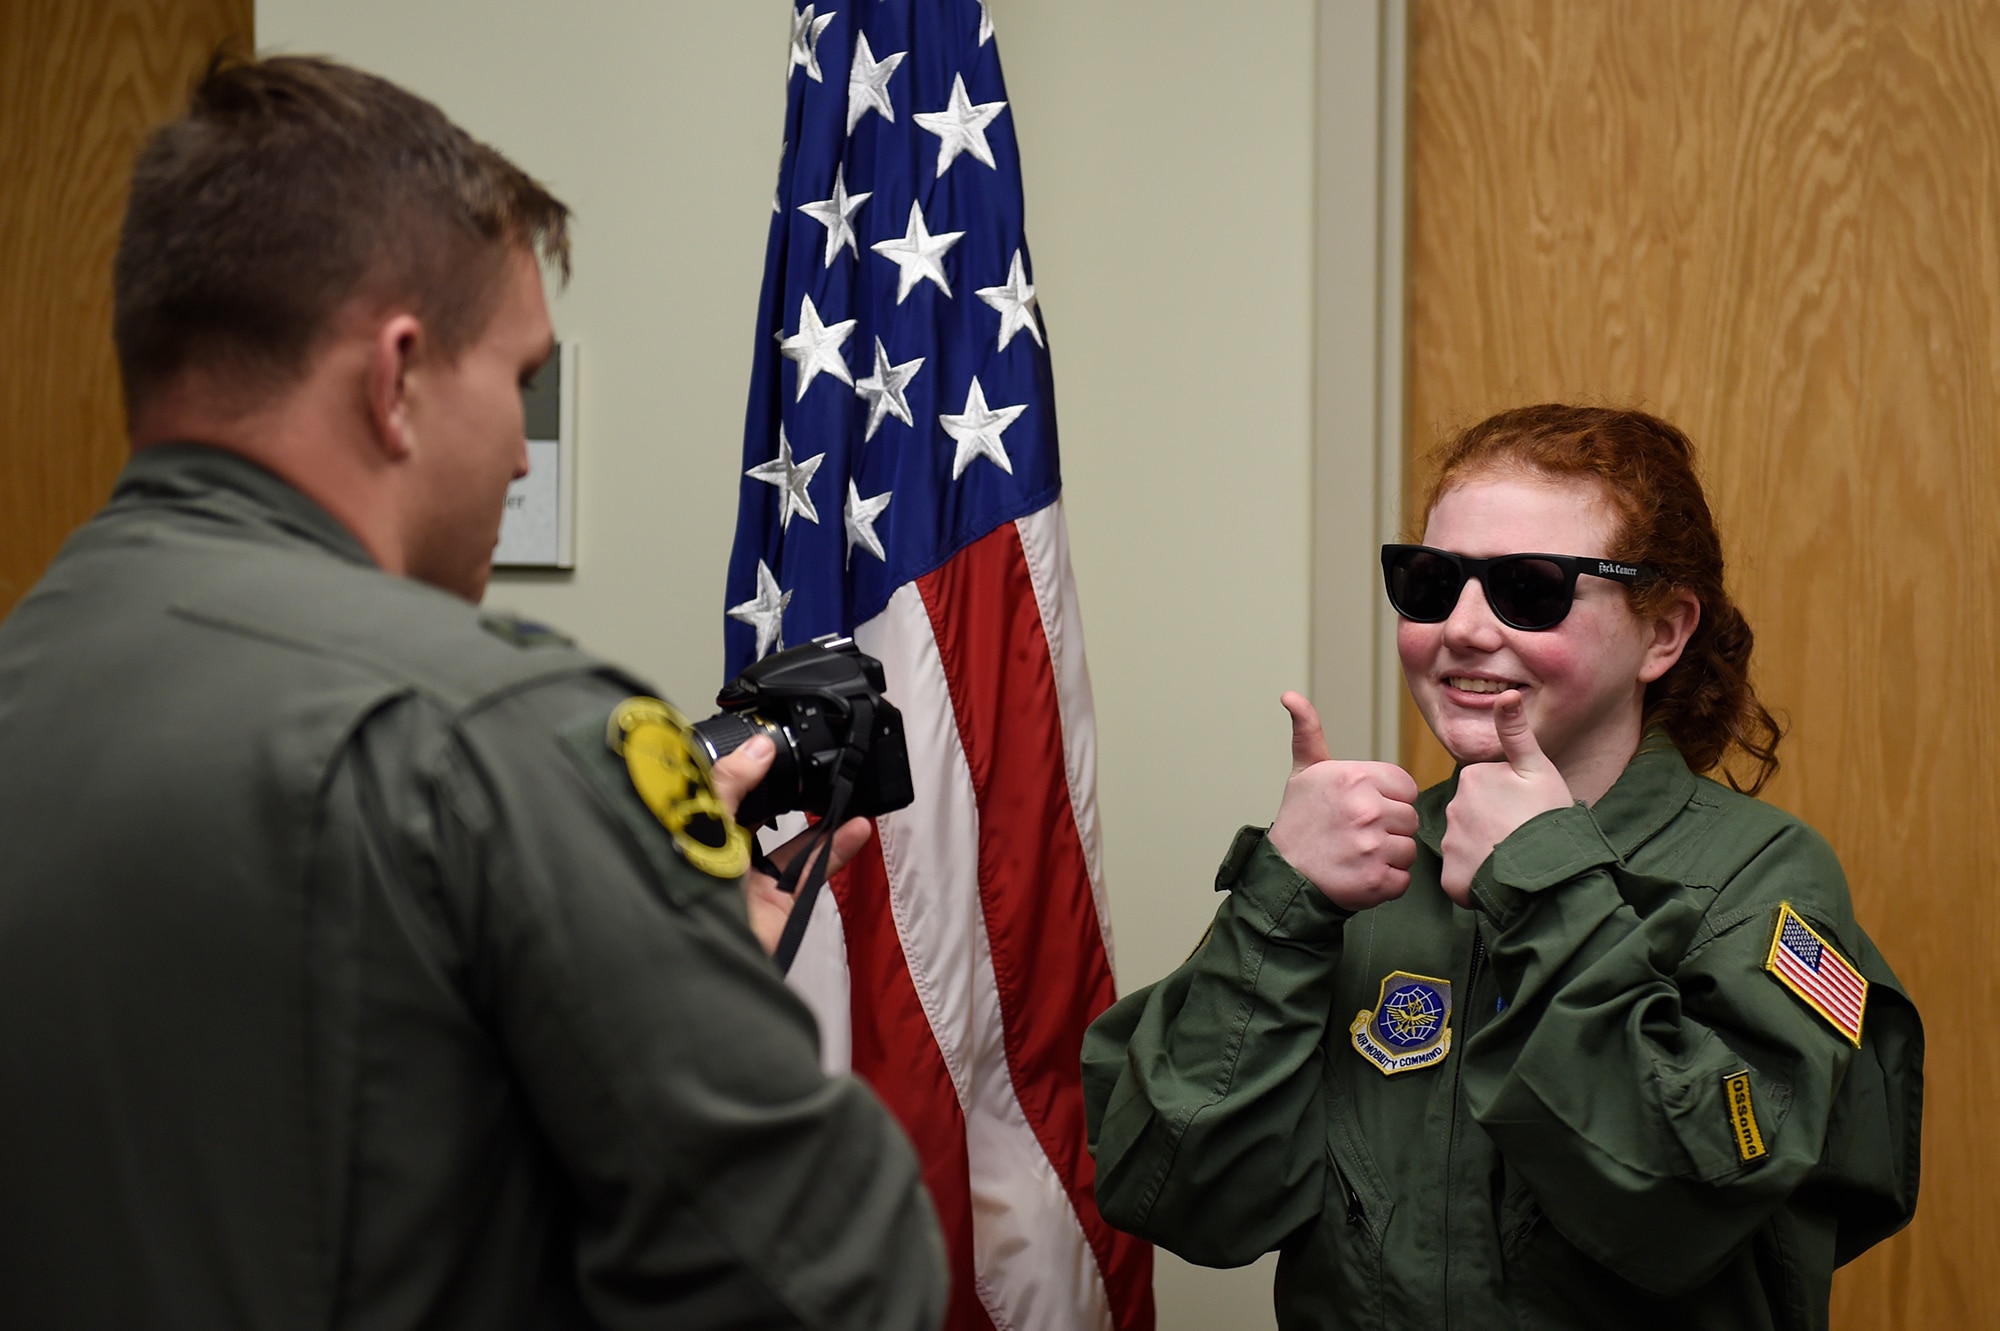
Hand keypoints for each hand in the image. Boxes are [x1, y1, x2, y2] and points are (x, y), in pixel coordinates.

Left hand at [707, 735, 873, 954]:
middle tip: (809, 762)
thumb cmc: (691, 893)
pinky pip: (814, 868)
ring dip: (819, 817)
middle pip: (762, 813)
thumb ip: (728, 783)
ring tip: (842, 787)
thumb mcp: (704, 825)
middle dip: (785, 791)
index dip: (740, 768)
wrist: (709, 955)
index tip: (766, 743)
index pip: (719, 790)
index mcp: (696, 830)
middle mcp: (725, 852)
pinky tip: (857, 826)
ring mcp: (756, 877)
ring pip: (793, 839)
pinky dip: (837, 847)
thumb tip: (758, 748)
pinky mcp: (782, 899)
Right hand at [1266, 692, 1419, 910]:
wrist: (1282, 874)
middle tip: (1356, 835)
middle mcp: (1366, 808)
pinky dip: (1385, 882)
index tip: (1363, 810)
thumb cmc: (1299, 821)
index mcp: (1355, 777)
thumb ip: (1308, 732)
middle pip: (1409, 819)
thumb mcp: (1304, 771)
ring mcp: (1372, 845)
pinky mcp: (1376, 879)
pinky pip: (1403, 879)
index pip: (1406, 788)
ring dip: (1388, 856)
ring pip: (1408, 850)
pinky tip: (1360, 874)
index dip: (1388, 800)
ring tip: (1357, 855)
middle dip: (1388, 829)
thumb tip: (1290, 696)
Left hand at [1440, 691, 1573, 904]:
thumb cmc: (1548, 818)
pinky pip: (1462, 875)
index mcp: (1472, 778)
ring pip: (1468, 845)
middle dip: (1494, 824)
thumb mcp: (1539, 770)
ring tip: (1514, 858)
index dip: (1510, 799)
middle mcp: (1452, 808)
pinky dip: (1478, 878)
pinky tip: (1501, 878)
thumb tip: (1505, 693)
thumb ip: (1517, 734)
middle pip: (1474, 814)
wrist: (1549, 874)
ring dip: (1486, 852)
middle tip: (1522, 835)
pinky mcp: (1451, 878)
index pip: (1486, 786)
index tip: (1527, 810)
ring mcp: (1450, 845)